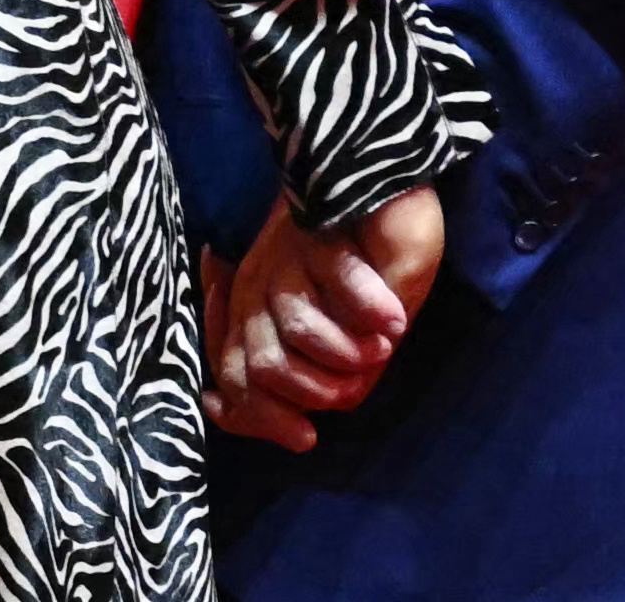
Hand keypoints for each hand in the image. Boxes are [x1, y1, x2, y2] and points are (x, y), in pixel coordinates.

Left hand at [207, 187, 443, 448]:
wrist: (385, 187)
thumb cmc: (365, 267)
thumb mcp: (340, 338)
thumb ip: (314, 382)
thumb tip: (298, 438)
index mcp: (252, 314)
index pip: (231, 379)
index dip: (261, 420)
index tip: (304, 436)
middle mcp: (255, 288)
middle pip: (264, 367)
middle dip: (321, 389)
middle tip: (358, 368)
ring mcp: (283, 260)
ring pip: (297, 330)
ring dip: (352, 350)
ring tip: (380, 340)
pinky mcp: (319, 233)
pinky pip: (339, 284)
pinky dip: (372, 308)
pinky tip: (393, 316)